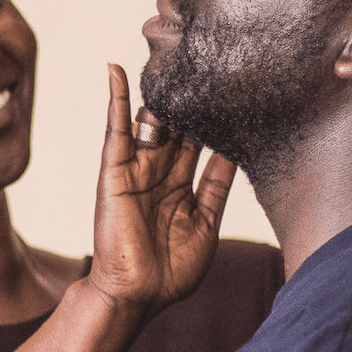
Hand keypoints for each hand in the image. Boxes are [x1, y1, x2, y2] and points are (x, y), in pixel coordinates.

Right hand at [88, 63, 236, 315]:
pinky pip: (114, 128)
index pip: (199, 143)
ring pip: (151, 122)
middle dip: (190, 101)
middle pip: (178, 127)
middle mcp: (158, 172)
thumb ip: (217, 185)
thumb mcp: (207, 222)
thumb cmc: (172, 269)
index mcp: (181, 186)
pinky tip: (115, 69)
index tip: (234, 91)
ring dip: (160, 94)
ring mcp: (136, 168)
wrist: (138, 293)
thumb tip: (237, 150)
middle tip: (208, 65)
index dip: (214, 120)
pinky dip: (114, 98)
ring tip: (172, 59)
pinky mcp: (114, 169)